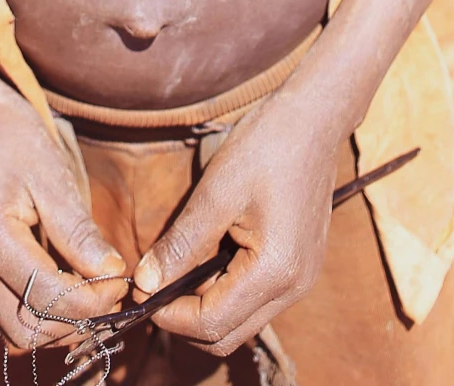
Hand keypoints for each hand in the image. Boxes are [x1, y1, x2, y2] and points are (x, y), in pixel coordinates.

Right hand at [0, 68, 127, 350]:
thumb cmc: (9, 135)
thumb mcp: (50, 172)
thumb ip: (77, 230)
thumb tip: (112, 274)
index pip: (49, 299)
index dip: (93, 300)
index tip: (122, 280)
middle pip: (28, 332)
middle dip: (75, 321)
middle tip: (109, 291)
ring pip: (15, 331)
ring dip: (57, 323)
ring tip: (90, 291)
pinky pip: (5, 312)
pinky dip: (39, 312)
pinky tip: (65, 284)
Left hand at [134, 77, 344, 356]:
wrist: (313, 118)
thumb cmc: (265, 146)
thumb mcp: (215, 193)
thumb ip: (181, 245)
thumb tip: (144, 283)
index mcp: (276, 272)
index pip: (212, 324)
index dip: (170, 315)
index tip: (140, 291)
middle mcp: (294, 288)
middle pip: (228, 334)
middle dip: (185, 318)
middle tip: (154, 282)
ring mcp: (300, 280)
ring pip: (241, 319)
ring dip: (205, 303)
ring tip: (179, 261)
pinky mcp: (299, 267)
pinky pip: (256, 297)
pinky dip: (226, 288)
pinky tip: (210, 251)